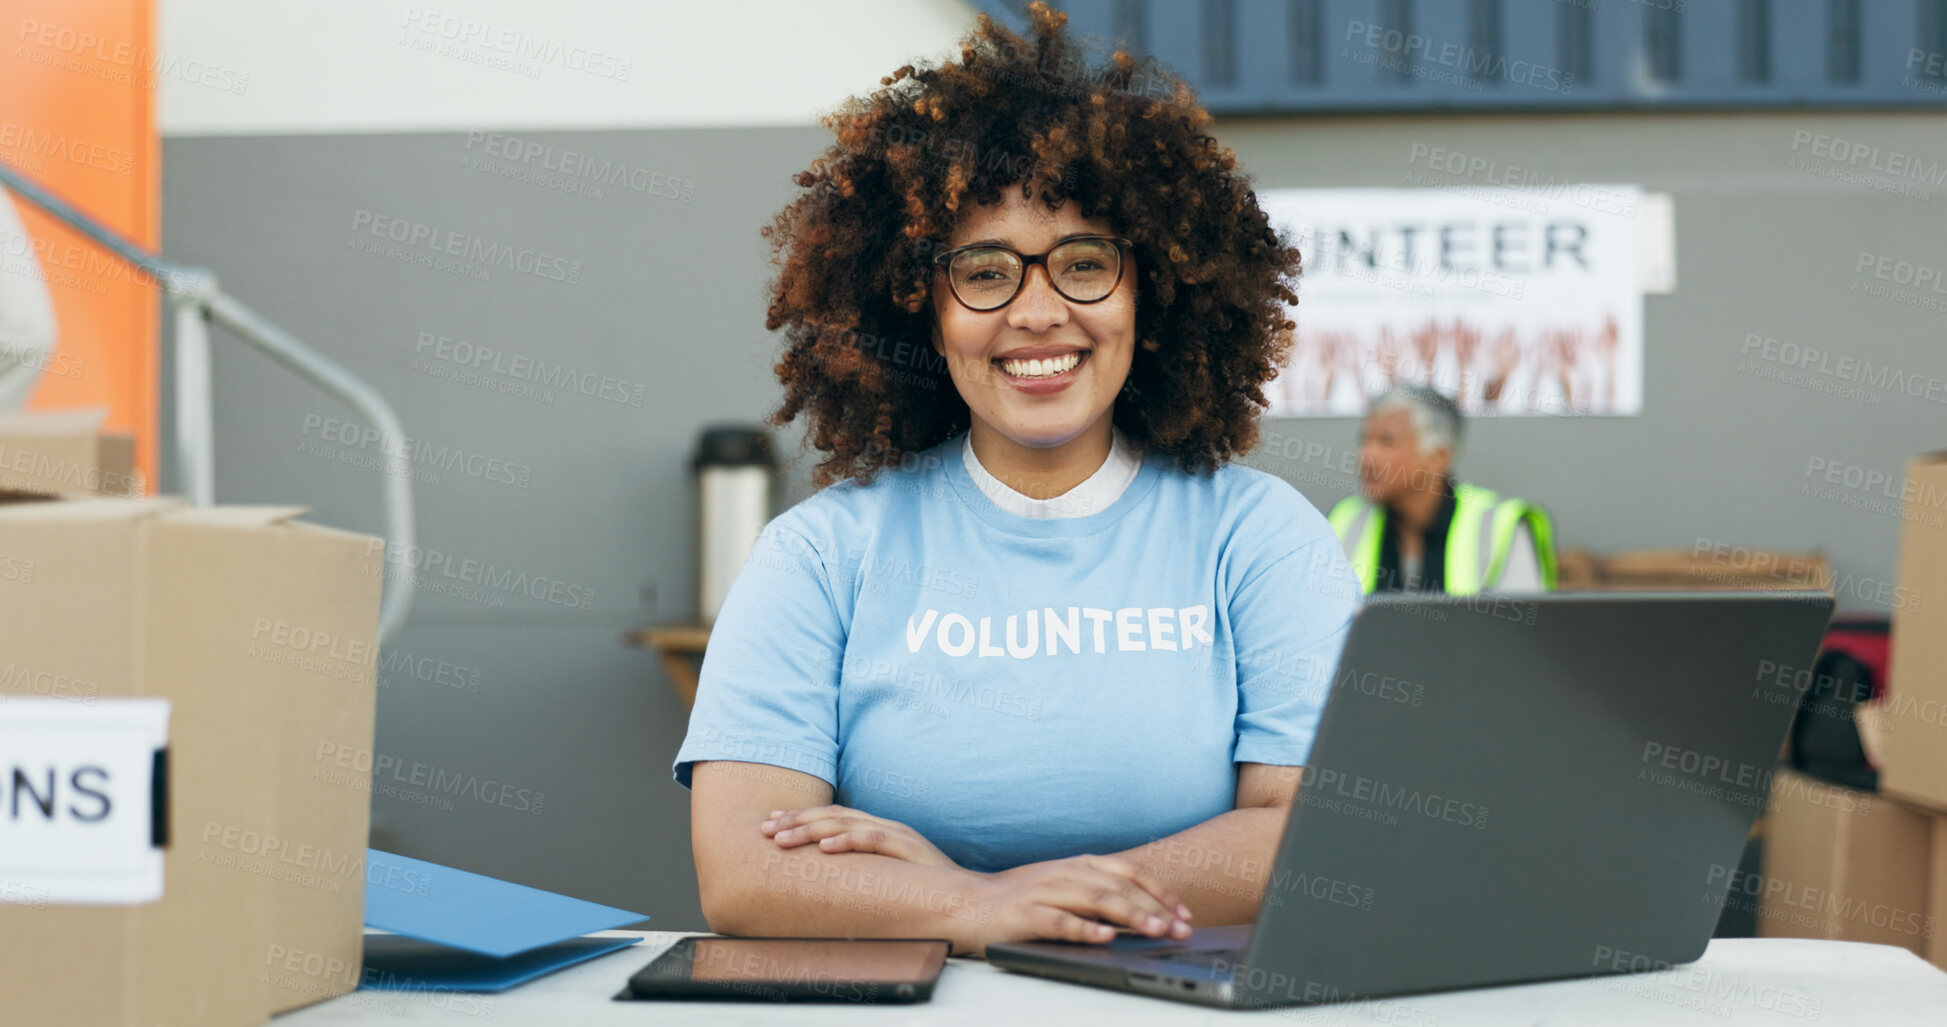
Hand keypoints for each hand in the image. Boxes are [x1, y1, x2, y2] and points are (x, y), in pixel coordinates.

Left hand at [760, 805, 963, 870]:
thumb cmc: (924, 888)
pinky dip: (846, 842)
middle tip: (765, 829)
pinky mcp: (909, 849)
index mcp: (878, 829)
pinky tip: (823, 848)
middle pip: (832, 816)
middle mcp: (885, 825)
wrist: (969, 895)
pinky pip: (873, 841)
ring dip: (810, 830)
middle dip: (795, 821)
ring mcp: (897, 835)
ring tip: (782, 838)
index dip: (801, 817)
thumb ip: (861, 868)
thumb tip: (824, 875)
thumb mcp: (886, 873)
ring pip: (846, 824)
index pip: (833, 816)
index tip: (772, 822)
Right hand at [966, 854, 1194, 953]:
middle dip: (1154, 908)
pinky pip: (1061, 921)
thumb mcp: (1066, 889)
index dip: (1160, 892)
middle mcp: (1067, 873)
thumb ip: (1101, 897)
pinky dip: (1085, 928)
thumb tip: (1146, 918)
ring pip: (1096, 900)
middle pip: (1119, 888)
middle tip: (1180, 929)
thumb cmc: (1024, 900)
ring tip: (1155, 930)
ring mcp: (1046, 891)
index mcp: (1080, 865)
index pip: (1129, 873)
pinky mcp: (1027, 913)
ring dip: (1130, 915)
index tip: (1184, 913)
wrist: (970, 903)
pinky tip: (1105, 937)